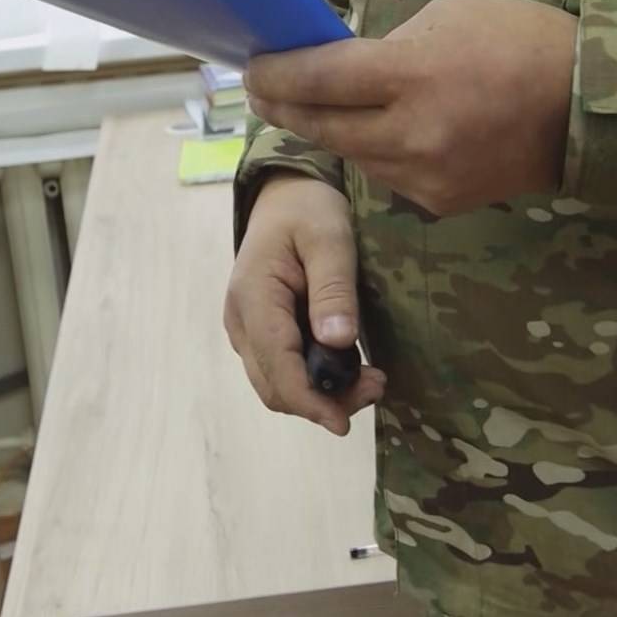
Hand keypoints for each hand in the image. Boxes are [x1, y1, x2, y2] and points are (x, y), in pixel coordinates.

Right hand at [224, 173, 385, 434]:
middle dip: (321, 401)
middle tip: (375, 386)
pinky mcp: (261, 331)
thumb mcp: (330, 238)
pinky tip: (348, 367)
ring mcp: (248, 328)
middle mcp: (242, 321)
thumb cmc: (309, 209)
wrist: (285, 194)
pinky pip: (282, 369)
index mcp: (254, 297)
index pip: (277, 366)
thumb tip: (337, 341)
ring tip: (369, 380)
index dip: (309, 401)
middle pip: (275, 386)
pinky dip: (313, 380)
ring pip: (277, 384)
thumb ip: (333, 289)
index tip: (344, 422)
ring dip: (319, 394)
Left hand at [246, 0, 576, 216]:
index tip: (252, 66)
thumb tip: (344, 66)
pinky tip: (380, 130)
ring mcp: (425, 176)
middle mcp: (412, 134)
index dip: (277, 74)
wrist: (588, 107)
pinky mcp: (441, 203)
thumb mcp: (448, 18)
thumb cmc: (521, 41)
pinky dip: (377, 151)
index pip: (319, 79)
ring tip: (317, 105)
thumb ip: (389, 47)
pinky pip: (389, 175)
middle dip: (285, 108)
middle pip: (322, 126)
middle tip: (261, 91)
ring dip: (332, 130)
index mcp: (413, 76)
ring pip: (353, 154)